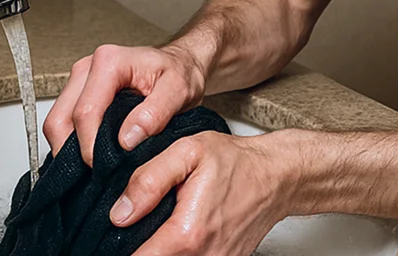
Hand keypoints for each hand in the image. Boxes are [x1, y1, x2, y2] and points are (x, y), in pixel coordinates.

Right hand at [44, 43, 208, 165]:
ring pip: (57, 123)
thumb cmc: (179, 73)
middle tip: (98, 172)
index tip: (104, 167)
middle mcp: (88, 68)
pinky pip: (63, 124)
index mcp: (110, 62)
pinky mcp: (78, 94)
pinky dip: (72, 144)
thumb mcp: (180, 90)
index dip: (90, 146)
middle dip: (74, 152)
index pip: (85, 112)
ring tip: (96, 167)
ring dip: (70, 149)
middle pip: (61, 119)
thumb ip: (156, 112)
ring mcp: (79, 81)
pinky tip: (91, 156)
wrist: (180, 64)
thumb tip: (127, 138)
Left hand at [115, 130, 290, 255]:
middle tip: (140, 222)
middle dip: (140, 245)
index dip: (120, 246)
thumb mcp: (188, 152)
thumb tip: (120, 212)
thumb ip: (148, 180)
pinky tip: (181, 231)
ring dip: (161, 248)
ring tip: (162, 224)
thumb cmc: (237, 162)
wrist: (277, 175)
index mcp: (187, 233)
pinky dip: (180, 250)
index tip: (119, 230)